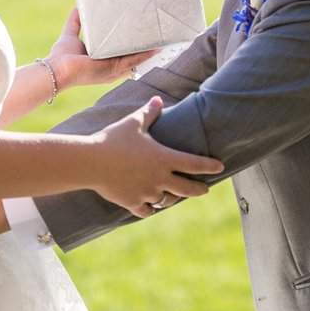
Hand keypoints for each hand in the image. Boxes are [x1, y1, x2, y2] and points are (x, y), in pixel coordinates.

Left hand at [47, 8, 157, 88]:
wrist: (56, 69)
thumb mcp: (71, 35)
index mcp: (103, 61)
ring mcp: (113, 70)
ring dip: (149, 52)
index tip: (143, 37)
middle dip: (146, 50)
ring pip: (136, 59)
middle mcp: (110, 67)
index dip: (133, 48)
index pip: (122, 55)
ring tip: (161, 41)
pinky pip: (132, 61)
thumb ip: (75, 22)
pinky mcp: (113, 69)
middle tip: (158, 39)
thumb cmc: (61, 57)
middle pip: (133, 58)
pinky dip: (144, 55)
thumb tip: (77, 7)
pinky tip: (155, 49)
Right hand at [90, 97, 223, 217]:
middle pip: (188, 189)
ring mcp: (147, 192)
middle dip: (199, 190)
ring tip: (174, 195)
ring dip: (172, 198)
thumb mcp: (133, 123)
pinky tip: (150, 206)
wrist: (90, 161)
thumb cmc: (113, 138)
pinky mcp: (132, 202)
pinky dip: (150, 208)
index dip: (209, 166)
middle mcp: (159, 178)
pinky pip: (147, 210)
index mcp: (163, 158)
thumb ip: (149, 112)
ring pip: (167, 201)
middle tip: (205, 189)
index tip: (219, 167)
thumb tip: (158, 100)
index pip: (195, 164)